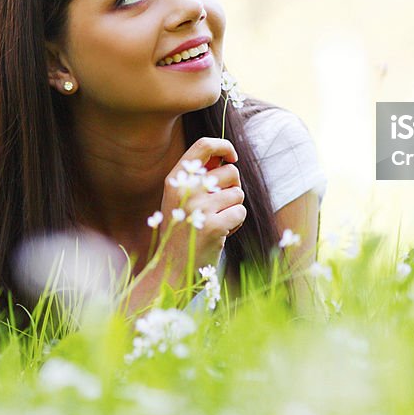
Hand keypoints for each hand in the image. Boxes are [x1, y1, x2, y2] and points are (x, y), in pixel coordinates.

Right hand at [159, 137, 246, 272]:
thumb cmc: (182, 230)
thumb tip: (226, 157)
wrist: (173, 268)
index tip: (232, 157)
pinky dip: (236, 223)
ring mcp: (199, 207)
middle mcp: (186, 189)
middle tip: (219, 206)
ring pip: (238, 194)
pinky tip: (220, 233)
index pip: (204, 146)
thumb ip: (200, 177)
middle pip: (230, 172)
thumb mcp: (181, 198)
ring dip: (234, 208)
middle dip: (233, 187)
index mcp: (176, 179)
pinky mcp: (214, 226)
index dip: (224, 146)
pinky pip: (240, 212)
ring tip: (216, 221)